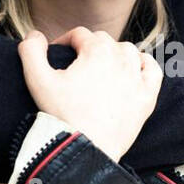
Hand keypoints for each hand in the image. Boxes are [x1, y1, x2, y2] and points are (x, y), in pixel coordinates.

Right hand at [18, 27, 161, 162]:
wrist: (87, 149)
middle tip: (76, 67)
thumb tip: (34, 34)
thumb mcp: (38, 81)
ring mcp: (137, 78)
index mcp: (96, 50)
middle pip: (104, 41)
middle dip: (88, 48)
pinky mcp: (147, 97)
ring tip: (100, 69)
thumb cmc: (62, 116)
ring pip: (127, 52)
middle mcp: (121, 59)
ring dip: (114, 54)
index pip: (80, 35)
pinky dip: (143, 67)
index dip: (65, 42)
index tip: (58, 55)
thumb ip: (30, 51)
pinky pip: (152, 70)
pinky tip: (132, 72)